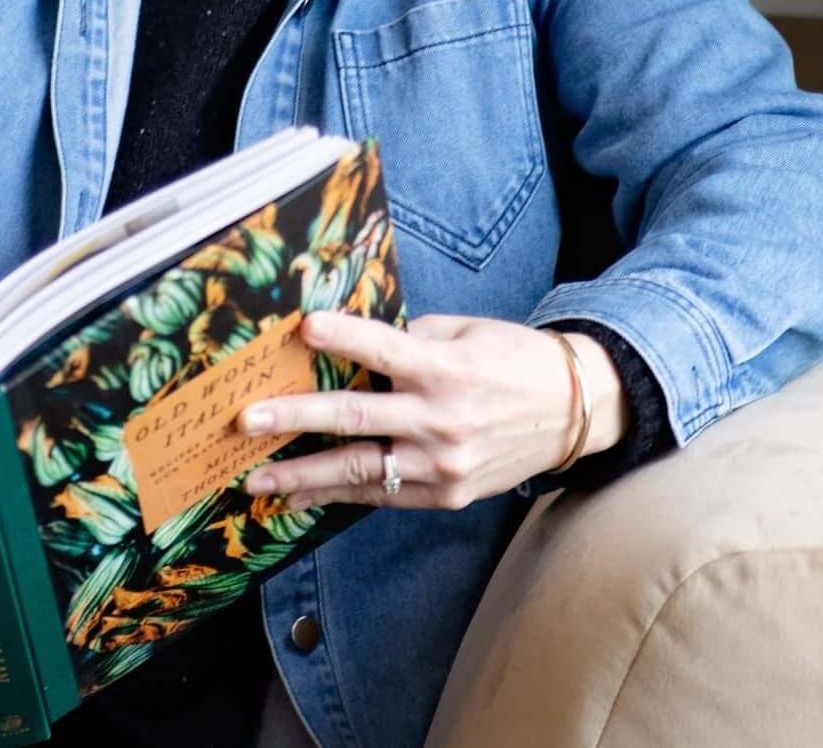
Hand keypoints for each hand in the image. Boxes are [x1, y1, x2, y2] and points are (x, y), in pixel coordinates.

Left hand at [237, 311, 625, 509]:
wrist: (574, 411)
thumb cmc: (512, 358)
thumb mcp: (464, 332)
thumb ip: (409, 338)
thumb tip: (351, 340)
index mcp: (446, 368)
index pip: (385, 348)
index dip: (344, 337)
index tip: (302, 327)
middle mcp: (442, 420)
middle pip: (357, 419)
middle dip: (297, 420)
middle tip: (248, 423)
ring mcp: (444, 465)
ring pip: (362, 471)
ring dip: (304, 475)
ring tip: (257, 479)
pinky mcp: (447, 495)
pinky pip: (385, 496)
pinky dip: (341, 495)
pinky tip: (303, 495)